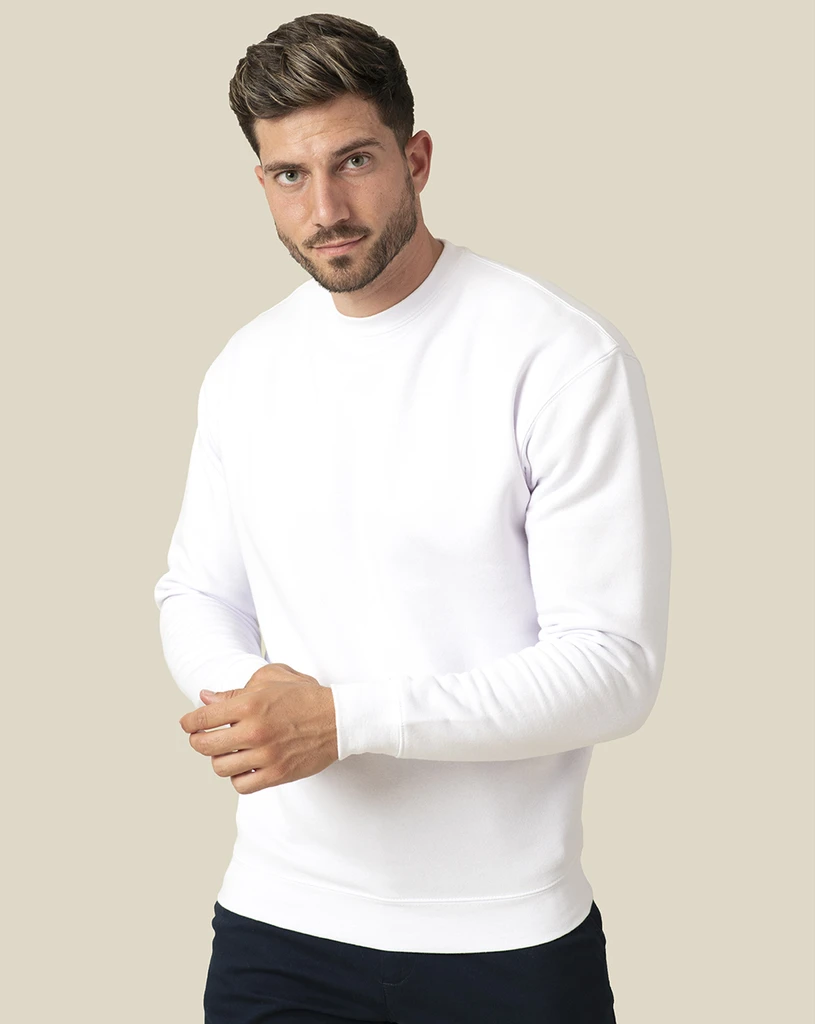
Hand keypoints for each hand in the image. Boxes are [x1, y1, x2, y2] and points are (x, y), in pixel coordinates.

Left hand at [178, 663, 337, 793]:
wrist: (338, 718)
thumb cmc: (303, 695)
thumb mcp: (270, 679)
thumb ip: (234, 690)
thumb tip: (205, 698)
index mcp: (249, 703)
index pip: (202, 718)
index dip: (189, 722)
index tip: (189, 724)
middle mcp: (254, 730)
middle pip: (205, 745)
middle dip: (198, 741)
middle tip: (202, 738)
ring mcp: (265, 755)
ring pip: (220, 767)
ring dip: (219, 759)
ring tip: (227, 752)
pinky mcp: (276, 774)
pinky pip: (241, 785)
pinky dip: (238, 777)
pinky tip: (244, 766)